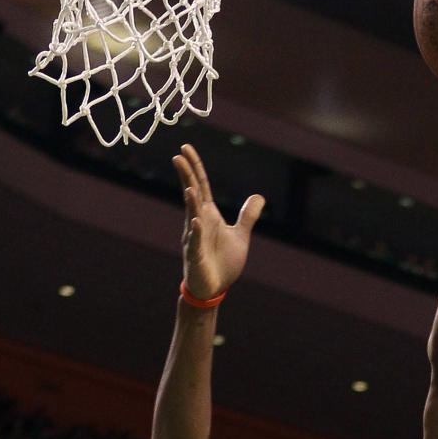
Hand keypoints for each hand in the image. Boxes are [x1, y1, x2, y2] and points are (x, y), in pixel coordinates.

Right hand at [173, 143, 264, 300]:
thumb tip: (259, 196)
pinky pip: (196, 242)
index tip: (185, 148)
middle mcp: (198, 222)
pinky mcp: (196, 256)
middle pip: (192, 194)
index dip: (194, 167)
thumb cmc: (222, 263)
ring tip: (189, 188)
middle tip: (178, 156)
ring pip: (192, 216)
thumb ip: (247, 216)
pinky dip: (197, 232)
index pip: (200, 185)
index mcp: (208, 215)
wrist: (213, 289)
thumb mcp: (240, 235)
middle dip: (186, 176)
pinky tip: (197, 222)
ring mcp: (195, 238)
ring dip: (191, 203)